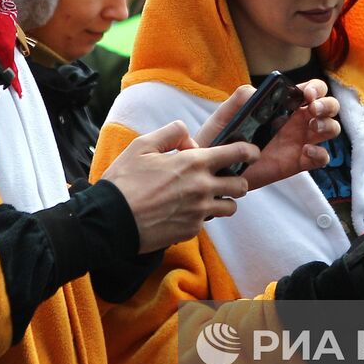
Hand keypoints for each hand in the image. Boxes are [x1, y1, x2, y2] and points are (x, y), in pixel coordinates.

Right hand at [102, 121, 257, 253]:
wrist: (110, 220)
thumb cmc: (124, 181)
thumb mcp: (142, 145)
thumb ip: (171, 133)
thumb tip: (188, 138)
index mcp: (193, 163)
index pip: (236, 153)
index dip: (249, 151)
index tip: (253, 152)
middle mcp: (202, 188)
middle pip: (240, 185)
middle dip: (237, 180)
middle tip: (224, 179)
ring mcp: (199, 212)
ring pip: (230, 207)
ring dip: (223, 201)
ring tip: (206, 198)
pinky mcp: (191, 231)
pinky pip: (207, 222)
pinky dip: (200, 216)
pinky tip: (183, 212)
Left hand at [194, 80, 340, 191]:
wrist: (215, 167)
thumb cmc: (219, 136)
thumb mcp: (226, 113)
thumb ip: (241, 97)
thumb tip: (257, 90)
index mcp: (284, 104)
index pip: (311, 89)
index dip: (316, 88)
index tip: (307, 94)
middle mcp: (296, 121)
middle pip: (328, 107)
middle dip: (327, 105)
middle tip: (312, 110)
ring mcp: (299, 142)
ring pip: (330, 129)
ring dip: (328, 126)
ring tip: (312, 128)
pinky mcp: (297, 163)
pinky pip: (321, 158)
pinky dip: (321, 153)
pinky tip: (306, 151)